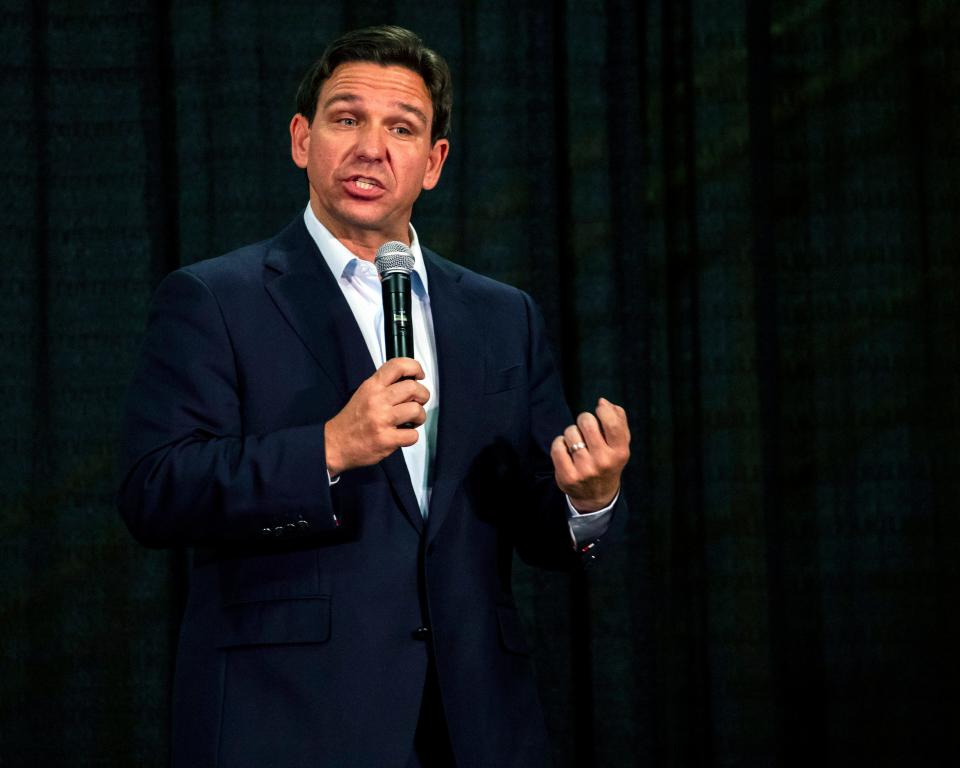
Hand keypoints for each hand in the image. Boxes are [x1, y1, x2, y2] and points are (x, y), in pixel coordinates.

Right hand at [324, 357, 429, 475]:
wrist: (335, 444)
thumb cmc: (352, 420)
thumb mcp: (364, 393)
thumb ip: (384, 386)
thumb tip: (411, 381)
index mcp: (372, 386)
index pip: (398, 365)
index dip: (415, 367)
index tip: (419, 376)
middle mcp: (377, 400)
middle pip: (414, 388)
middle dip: (423, 395)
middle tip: (418, 402)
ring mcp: (382, 420)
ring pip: (417, 410)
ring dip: (419, 417)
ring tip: (411, 421)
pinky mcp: (386, 440)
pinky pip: (413, 435)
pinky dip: (411, 436)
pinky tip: (402, 435)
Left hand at [550, 397, 629, 511]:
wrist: (597, 495)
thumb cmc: (609, 461)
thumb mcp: (621, 443)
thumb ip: (618, 419)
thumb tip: (603, 402)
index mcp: (620, 452)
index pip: (612, 423)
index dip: (603, 410)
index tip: (599, 410)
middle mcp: (603, 462)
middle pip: (587, 422)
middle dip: (584, 420)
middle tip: (586, 428)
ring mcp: (585, 470)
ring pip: (570, 432)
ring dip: (571, 433)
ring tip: (577, 443)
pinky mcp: (567, 476)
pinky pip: (557, 445)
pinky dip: (559, 443)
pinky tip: (566, 450)